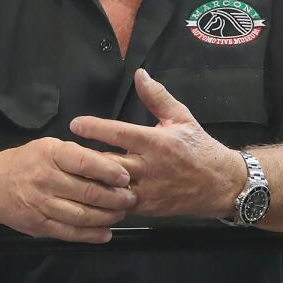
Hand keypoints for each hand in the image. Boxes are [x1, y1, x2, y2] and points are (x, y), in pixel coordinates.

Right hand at [0, 137, 137, 243]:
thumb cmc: (24, 163)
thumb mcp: (48, 147)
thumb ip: (75, 155)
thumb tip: (109, 165)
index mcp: (50, 154)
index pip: (85, 162)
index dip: (109, 171)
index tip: (125, 177)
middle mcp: (46, 179)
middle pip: (88, 192)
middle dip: (115, 197)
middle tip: (130, 198)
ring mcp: (41, 205)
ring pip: (81, 215)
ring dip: (106, 217)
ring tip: (120, 213)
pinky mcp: (39, 226)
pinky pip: (69, 232)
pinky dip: (90, 235)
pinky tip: (105, 233)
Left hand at [69, 68, 244, 218]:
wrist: (219, 184)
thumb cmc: (198, 147)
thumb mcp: (180, 117)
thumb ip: (157, 96)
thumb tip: (140, 74)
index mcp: (156, 142)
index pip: (120, 133)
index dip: (95, 128)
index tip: (75, 124)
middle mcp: (150, 167)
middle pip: (108, 164)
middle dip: (85, 160)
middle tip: (63, 154)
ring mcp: (147, 191)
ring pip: (110, 189)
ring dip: (90, 183)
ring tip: (68, 175)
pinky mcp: (147, 208)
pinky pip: (118, 207)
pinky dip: (103, 201)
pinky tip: (87, 195)